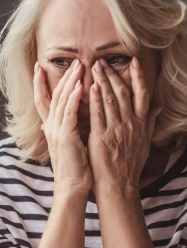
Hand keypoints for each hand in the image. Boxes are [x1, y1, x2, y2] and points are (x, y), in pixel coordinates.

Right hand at [34, 57, 92, 194]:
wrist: (71, 185)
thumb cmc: (74, 167)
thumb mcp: (70, 143)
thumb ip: (69, 127)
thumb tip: (73, 117)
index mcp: (50, 128)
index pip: (43, 100)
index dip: (40, 83)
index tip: (39, 67)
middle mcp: (50, 127)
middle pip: (52, 95)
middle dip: (61, 76)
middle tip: (71, 60)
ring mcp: (56, 131)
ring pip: (61, 100)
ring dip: (70, 81)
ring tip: (79, 66)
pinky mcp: (65, 135)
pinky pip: (69, 112)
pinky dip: (74, 97)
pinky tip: (81, 85)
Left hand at [87, 56, 162, 196]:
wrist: (119, 186)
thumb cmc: (129, 167)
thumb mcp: (144, 144)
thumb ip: (149, 124)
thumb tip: (156, 108)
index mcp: (141, 124)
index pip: (142, 94)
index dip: (138, 77)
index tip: (133, 62)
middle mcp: (130, 124)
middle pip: (123, 93)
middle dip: (113, 75)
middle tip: (102, 61)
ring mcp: (116, 130)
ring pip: (110, 100)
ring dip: (102, 82)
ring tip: (94, 68)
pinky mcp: (101, 138)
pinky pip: (98, 115)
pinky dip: (94, 100)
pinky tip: (90, 88)